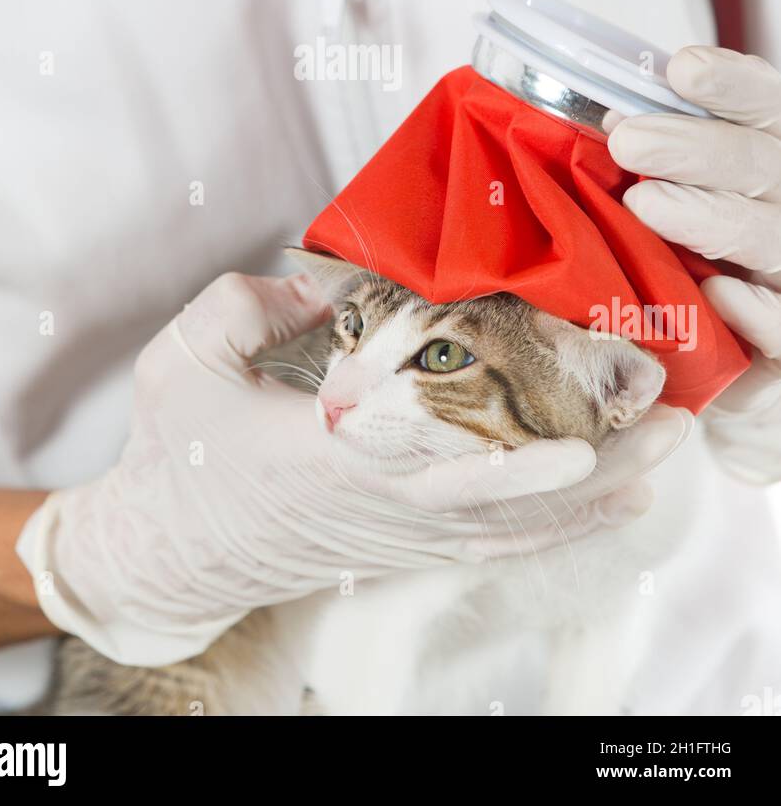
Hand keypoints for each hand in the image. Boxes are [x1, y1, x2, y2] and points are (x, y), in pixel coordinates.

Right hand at [15, 271, 689, 664]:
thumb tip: (324, 277)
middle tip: (661, 430)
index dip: (507, 457)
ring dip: (592, 497)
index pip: (428, 456)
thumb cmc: (176, 456)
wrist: (166, 549)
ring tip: (659, 458)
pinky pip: (490, 545)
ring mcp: (392, 532)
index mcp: (323, 453)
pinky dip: (553, 529)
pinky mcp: (398, 544)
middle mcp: (373, 503)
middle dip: (592, 468)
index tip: (574, 437)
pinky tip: (602, 505)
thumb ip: (251, 301)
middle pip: (501, 499)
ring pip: (508, 525)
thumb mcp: (185, 359)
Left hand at [608, 46, 780, 483]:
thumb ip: (664, 159)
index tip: (680, 68)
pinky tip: (718, 291)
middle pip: (765, 165)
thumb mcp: (687, 198)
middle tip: (628, 139)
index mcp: (772, 162)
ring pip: (772, 237)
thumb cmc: (694, 263)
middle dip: (698, 147)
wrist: (734, 365)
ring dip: (712, 217)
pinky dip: (757, 311)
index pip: (769, 107)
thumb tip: (604, 120)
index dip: (733, 86)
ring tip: (645, 203)